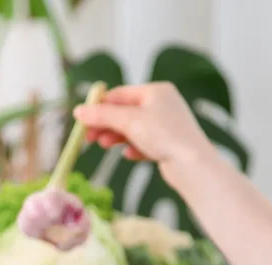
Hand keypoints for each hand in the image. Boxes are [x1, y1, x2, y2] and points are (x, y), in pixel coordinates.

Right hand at [74, 83, 216, 177]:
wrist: (193, 165)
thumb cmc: (164, 136)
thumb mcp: (129, 121)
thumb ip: (102, 115)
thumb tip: (78, 111)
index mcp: (156, 91)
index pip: (120, 94)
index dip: (99, 106)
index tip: (82, 119)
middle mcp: (164, 105)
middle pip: (126, 112)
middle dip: (106, 124)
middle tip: (89, 137)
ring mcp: (167, 125)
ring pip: (134, 129)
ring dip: (117, 136)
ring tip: (104, 145)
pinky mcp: (170, 145)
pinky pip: (146, 143)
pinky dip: (134, 148)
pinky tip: (128, 155)